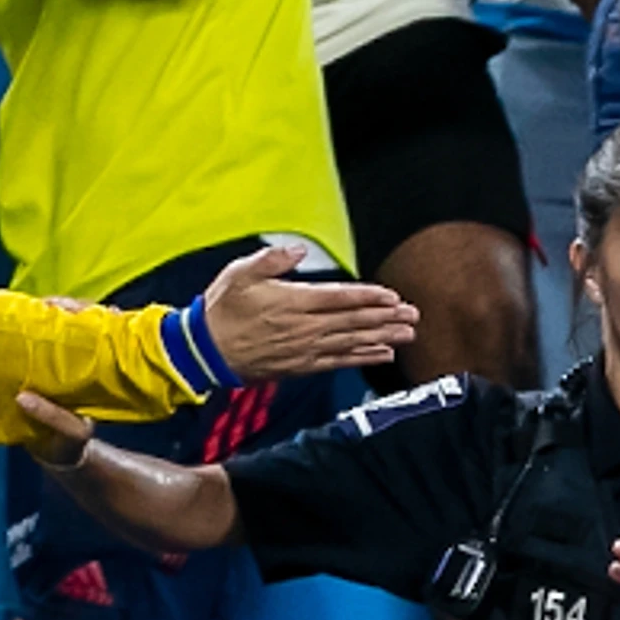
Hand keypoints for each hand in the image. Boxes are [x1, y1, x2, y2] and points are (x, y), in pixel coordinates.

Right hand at [195, 246, 420, 382]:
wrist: (206, 351)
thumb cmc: (223, 309)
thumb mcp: (241, 273)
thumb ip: (272, 260)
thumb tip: (298, 253)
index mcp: (293, 302)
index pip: (341, 298)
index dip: (370, 297)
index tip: (393, 296)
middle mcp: (305, 328)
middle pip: (354, 322)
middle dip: (386, 318)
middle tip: (413, 315)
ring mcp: (305, 350)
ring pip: (352, 343)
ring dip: (383, 338)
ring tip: (408, 334)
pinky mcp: (302, 366)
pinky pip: (339, 362)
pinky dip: (363, 358)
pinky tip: (382, 354)